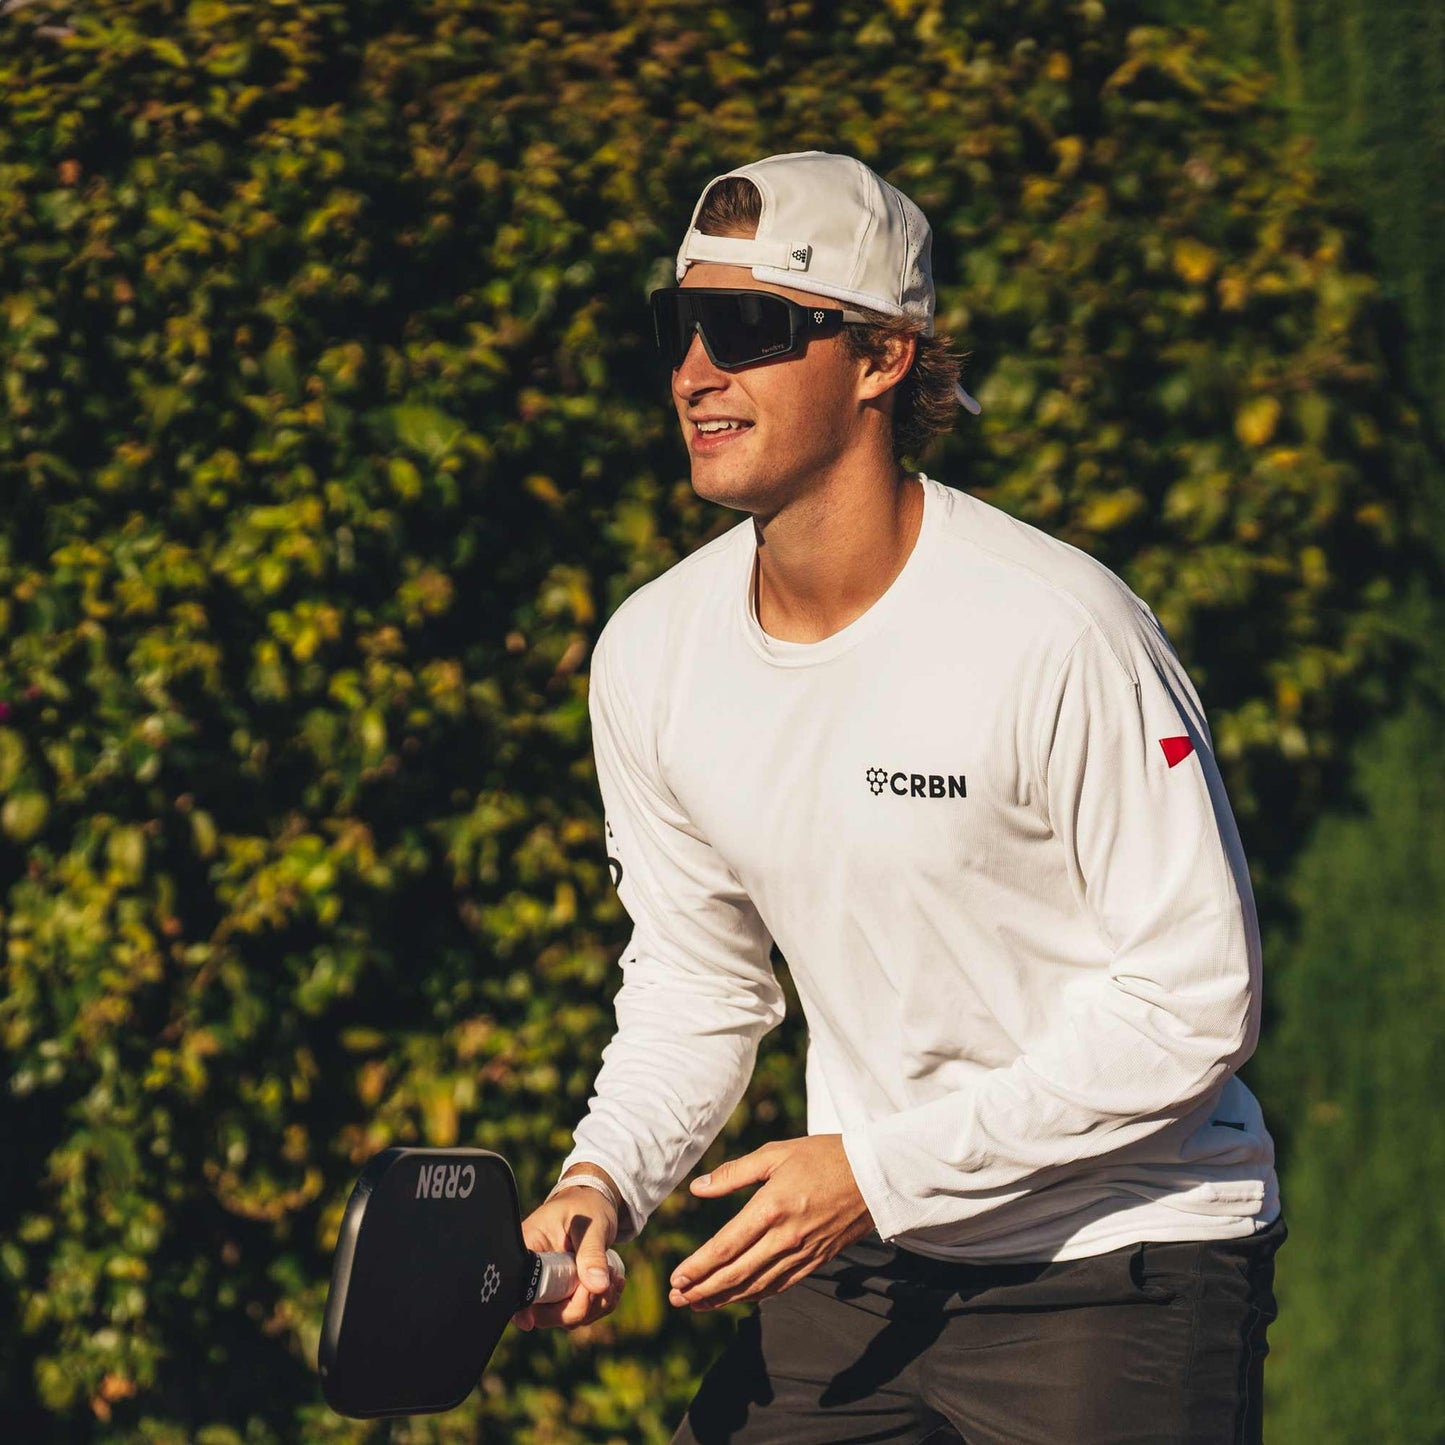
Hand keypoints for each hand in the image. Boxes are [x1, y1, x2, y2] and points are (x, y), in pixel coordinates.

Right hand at [511, 1183, 625, 1332]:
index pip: (515, 1285)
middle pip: (544, 1313)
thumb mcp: (591, 1224)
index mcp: (529, 1249)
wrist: (596, 1204)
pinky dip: (602, 1303)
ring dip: (596, 1304)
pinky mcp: (567, 1295)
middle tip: (604, 1278)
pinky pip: (583, 1313)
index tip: (530, 1322)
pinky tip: (615, 1281)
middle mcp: (535, 1273)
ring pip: (567, 1317)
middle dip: (579, 1305)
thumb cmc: (586, 1207)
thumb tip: (597, 1286)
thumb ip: (592, 1252)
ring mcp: (551, 1288)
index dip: (519, 1308)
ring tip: (613, 1273)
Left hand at [668, 1135, 873, 1310]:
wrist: (874, 1174)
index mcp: (771, 1208)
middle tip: (676, 1299)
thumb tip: (697, 1188)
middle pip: (736, 1274)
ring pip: (756, 1286)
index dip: (699, 1266)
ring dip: (724, 1298)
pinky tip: (738, 1297)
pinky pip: (780, 1285)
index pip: (726, 1246)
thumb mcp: (776, 1153)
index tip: (676, 1278)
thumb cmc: (823, 1157)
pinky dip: (755, 1295)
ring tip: (697, 1304)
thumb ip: (735, 1173)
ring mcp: (802, 1253)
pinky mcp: (816, 1260)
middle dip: (703, 1289)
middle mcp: (785, 1237)